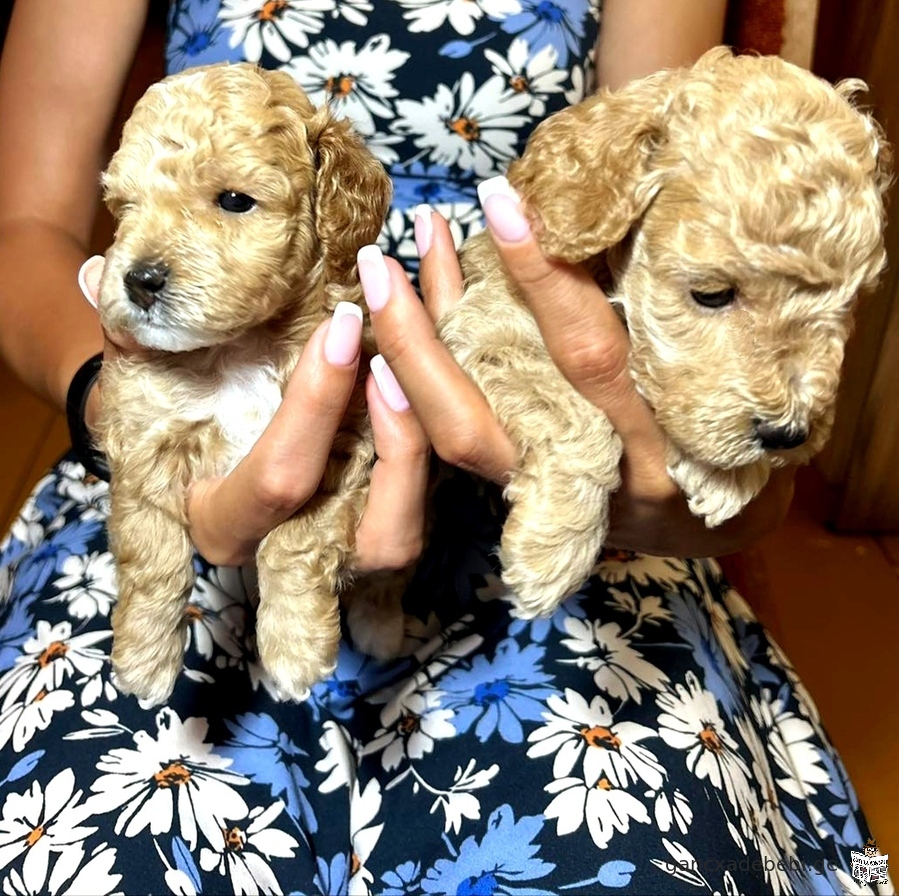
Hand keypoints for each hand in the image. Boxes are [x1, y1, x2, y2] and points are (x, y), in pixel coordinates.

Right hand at [78, 256, 429, 567]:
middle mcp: (294, 552)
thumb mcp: (145, 376)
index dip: (314, 406)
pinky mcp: (381, 517)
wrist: (199, 430)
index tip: (343, 323)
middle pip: (376, 536)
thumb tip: (103, 278)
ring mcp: (346, 542)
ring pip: (411, 528)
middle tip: (399, 352)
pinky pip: (428, 497)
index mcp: (225, 525)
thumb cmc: (170, 401)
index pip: (280, 481)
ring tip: (424, 357)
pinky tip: (443, 360)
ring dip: (426, 446)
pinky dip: (442, 434)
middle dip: (398, 441)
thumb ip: (130, 338)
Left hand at [359, 197, 792, 558]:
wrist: (702, 525)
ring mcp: (540, 492)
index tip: (501, 201)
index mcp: (653, 448)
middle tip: (385, 256)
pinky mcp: (514, 488)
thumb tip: (585, 222)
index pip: (585, 356)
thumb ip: (654, 314)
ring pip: (450, 438)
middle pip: (475, 421)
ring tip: (385, 269)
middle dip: (422, 338)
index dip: (541, 279)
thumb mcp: (717, 373)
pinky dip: (419, 381)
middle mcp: (584, 477)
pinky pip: (450, 438)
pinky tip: (402, 324)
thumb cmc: (724, 434)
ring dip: (408, 355)